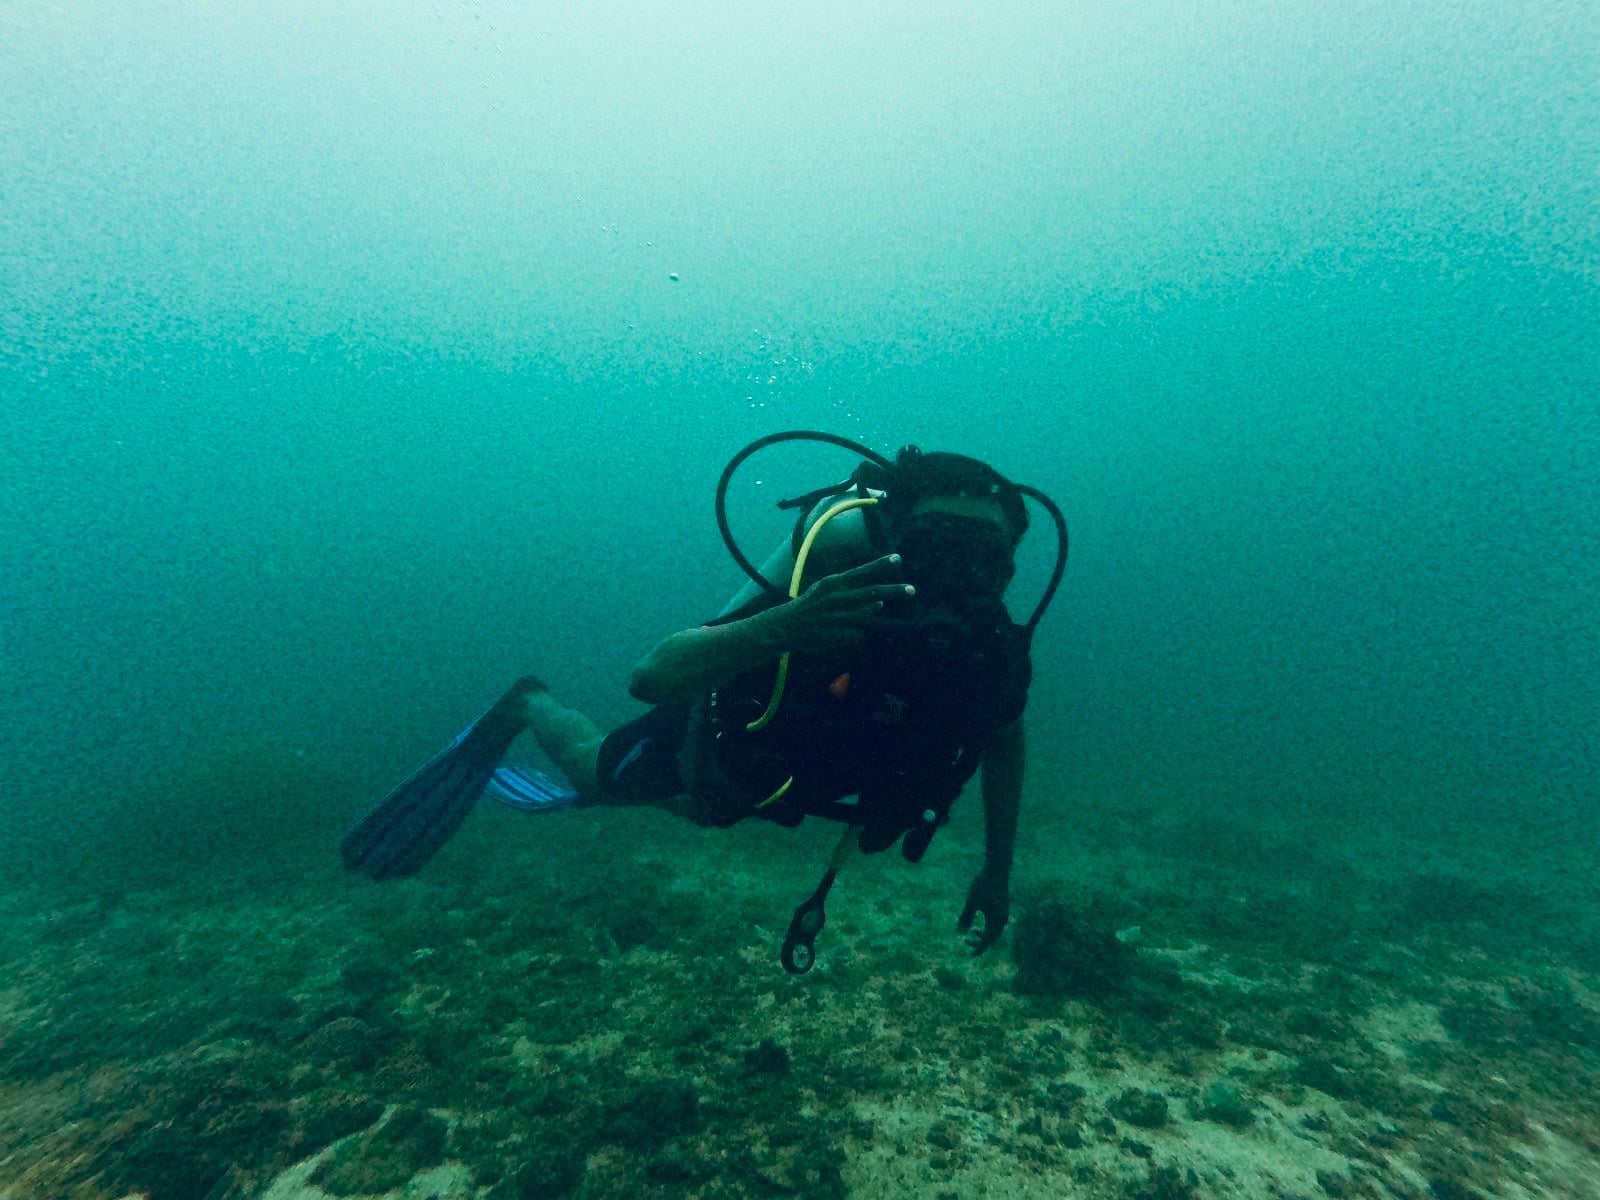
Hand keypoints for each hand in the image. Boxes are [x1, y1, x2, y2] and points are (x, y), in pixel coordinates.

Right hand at [773, 555, 912, 653]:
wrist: (786, 627)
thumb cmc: (808, 605)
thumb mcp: (824, 590)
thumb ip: (849, 592)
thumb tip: (877, 601)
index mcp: (833, 583)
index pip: (862, 572)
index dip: (881, 565)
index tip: (898, 558)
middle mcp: (838, 598)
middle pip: (873, 592)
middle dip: (894, 591)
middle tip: (912, 589)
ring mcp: (840, 617)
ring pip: (868, 613)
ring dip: (874, 609)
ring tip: (879, 605)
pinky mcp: (840, 635)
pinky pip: (858, 633)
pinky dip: (858, 631)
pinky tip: (847, 629)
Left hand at [957, 869, 1009, 954]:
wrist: (997, 869)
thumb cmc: (983, 884)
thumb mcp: (971, 901)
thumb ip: (966, 916)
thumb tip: (960, 932)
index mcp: (996, 920)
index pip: (987, 941)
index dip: (978, 949)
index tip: (970, 956)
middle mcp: (1002, 920)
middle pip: (992, 939)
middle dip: (980, 942)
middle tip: (966, 940)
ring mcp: (1004, 914)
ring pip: (994, 931)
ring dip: (984, 934)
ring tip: (973, 930)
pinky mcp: (1003, 908)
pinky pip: (996, 924)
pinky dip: (988, 928)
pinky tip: (980, 922)